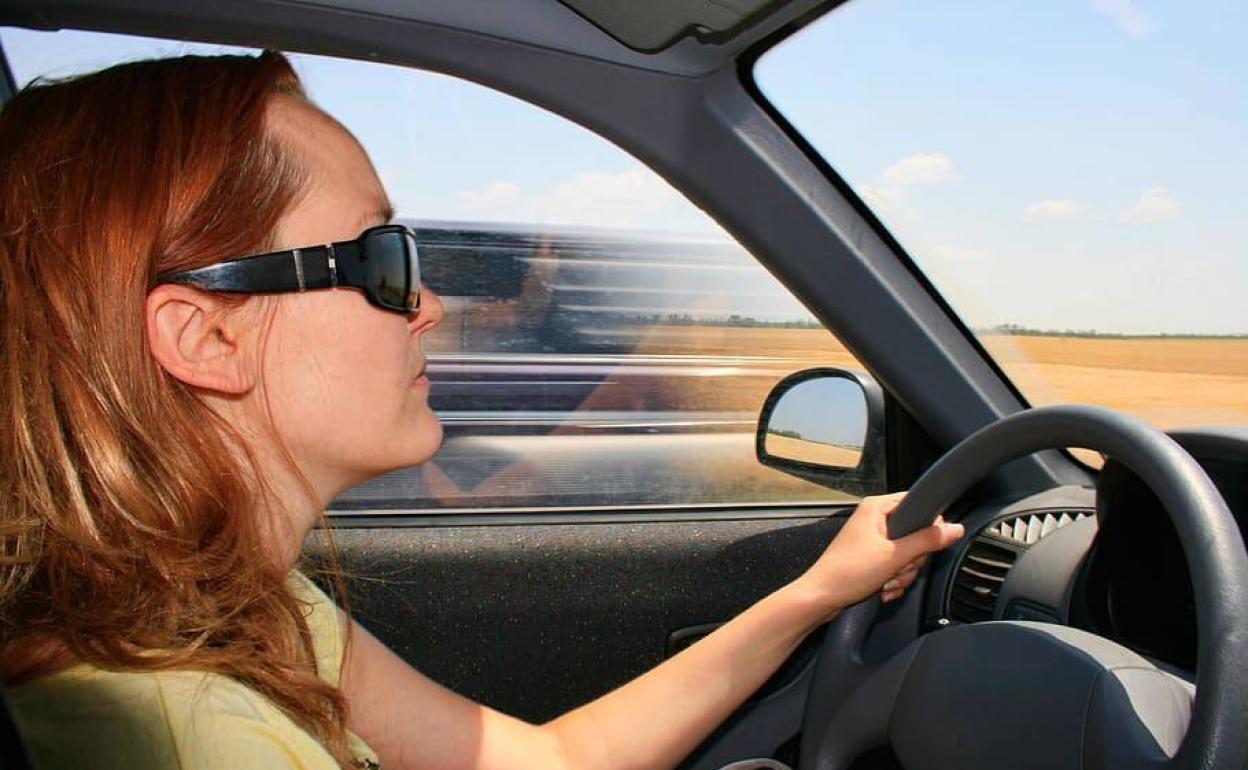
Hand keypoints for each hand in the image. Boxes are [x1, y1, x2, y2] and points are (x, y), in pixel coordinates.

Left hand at [796, 492, 963, 620]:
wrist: (821, 599)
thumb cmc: (847, 573)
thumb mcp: (894, 556)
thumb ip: (927, 541)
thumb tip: (955, 528)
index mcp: (877, 507)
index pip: (918, 505)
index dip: (927, 528)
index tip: (923, 546)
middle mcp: (874, 519)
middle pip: (916, 535)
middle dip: (911, 560)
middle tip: (897, 568)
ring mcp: (873, 540)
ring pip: (908, 555)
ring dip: (902, 575)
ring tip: (886, 582)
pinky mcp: (872, 558)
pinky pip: (897, 567)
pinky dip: (894, 581)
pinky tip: (883, 589)